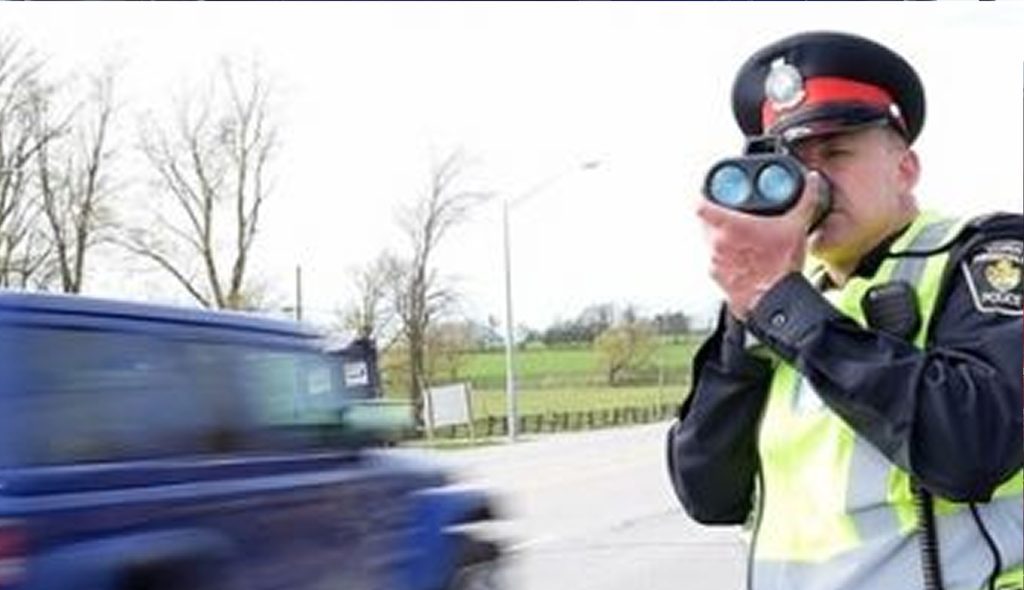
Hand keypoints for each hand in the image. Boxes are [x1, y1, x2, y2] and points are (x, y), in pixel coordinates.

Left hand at [697, 172, 823, 318]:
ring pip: (708, 241)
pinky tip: (740, 254)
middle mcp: (716, 245)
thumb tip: (810, 181)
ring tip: (738, 232)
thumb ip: (806, 199)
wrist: (776, 303)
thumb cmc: (781, 269)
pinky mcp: (717, 278)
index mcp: (729, 228)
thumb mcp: (796, 227)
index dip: (702, 194)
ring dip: (719, 235)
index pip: (699, 204)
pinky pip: (714, 260)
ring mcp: (714, 263)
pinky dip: (724, 255)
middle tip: (730, 209)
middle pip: (703, 221)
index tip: (710, 191)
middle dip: (715, 213)